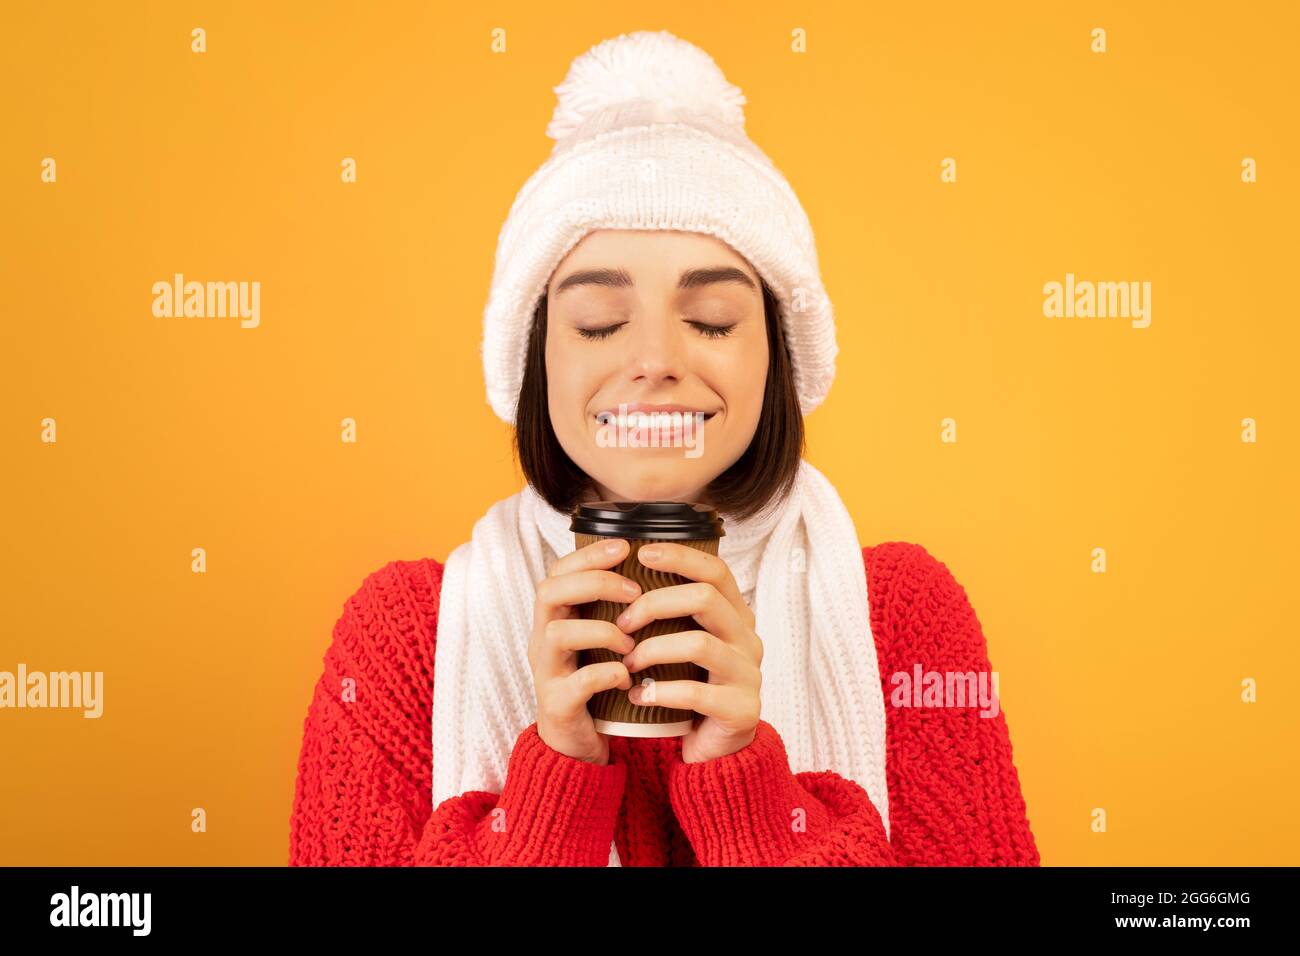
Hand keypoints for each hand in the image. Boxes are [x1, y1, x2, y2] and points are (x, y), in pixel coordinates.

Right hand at [529, 538, 639, 765]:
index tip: (624, 546)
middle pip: (549, 592)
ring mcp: (546, 672)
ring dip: (602, 630)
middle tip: (634, 590)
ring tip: (631, 642)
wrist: (577, 746)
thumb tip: (658, 571)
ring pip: (557, 634)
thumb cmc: (596, 684)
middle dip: (594, 583)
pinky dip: (605, 674)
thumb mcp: (601, 642)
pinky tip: (627, 677)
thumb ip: (614, 611)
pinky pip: (576, 682)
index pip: (558, 572)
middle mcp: (542, 640)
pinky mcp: (557, 706)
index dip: (588, 555)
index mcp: (555, 620)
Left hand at [616, 542, 762, 763]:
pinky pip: (697, 693)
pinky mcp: (741, 709)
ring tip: (627, 661)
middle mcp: (748, 639)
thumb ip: (671, 614)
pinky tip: (638, 695)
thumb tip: (622, 576)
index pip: (716, 570)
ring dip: (653, 649)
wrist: (717, 748)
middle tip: (622, 622)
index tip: (642, 554)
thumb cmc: (692, 685)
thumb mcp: (686, 643)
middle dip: (655, 604)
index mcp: (736, 616)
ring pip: (699, 644)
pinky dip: (661, 692)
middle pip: (705, 598)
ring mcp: (748, 674)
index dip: (681, 557)